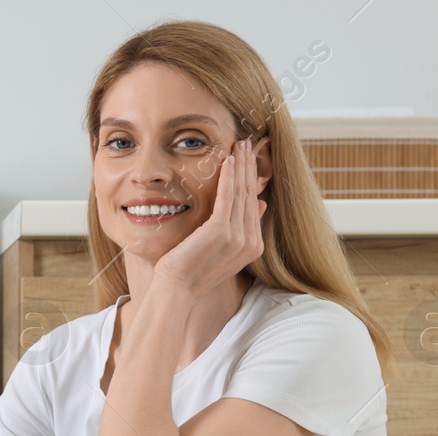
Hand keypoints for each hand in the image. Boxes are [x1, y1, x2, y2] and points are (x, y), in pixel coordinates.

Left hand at [153, 136, 267, 299]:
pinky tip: (228, 161)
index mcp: (252, 247)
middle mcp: (250, 242)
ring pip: (241, 193)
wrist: (176, 290)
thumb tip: (261, 205)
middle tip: (247, 142)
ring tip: (239, 144)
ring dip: (240, 165)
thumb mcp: (221, 250)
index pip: (253, 204)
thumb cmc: (191, 272)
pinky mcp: (221, 232)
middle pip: (250, 194)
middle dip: (249, 166)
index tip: (248, 158)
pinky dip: (228, 177)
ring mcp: (237, 238)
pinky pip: (227, 198)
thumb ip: (240, 229)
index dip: (251, 178)